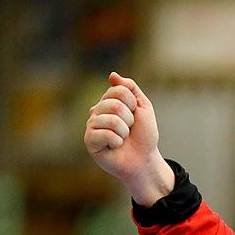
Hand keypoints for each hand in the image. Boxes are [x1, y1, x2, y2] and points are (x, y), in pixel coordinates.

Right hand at [84, 72, 174, 204]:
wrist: (144, 159)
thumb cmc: (143, 135)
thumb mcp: (142, 107)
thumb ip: (130, 88)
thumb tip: (112, 75)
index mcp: (108, 101)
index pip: (119, 90)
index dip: (133, 104)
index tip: (135, 115)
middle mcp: (97, 111)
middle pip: (114, 104)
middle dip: (129, 119)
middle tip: (128, 130)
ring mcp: (91, 125)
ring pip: (110, 119)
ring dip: (124, 132)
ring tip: (122, 139)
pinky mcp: (89, 141)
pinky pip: (104, 134)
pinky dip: (116, 141)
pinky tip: (114, 146)